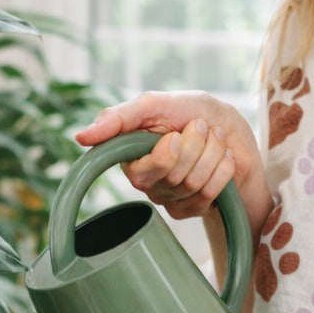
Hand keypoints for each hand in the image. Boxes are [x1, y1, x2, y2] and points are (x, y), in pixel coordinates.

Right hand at [78, 91, 271, 231]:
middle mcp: (145, 180)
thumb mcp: (156, 104)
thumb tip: (81, 138)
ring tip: (214, 138)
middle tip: (200, 127)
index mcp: (130, 155)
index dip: (165, 155)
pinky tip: (223, 157)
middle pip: (171, 176)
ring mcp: (168, 197)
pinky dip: (223, 168)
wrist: (233, 130)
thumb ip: (120, 117)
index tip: (175, 134)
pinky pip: (209, 194)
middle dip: (195, 146)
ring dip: (212, 152)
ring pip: (193, 183)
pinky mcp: (191, 208)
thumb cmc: (191, 111)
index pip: (139, 172)